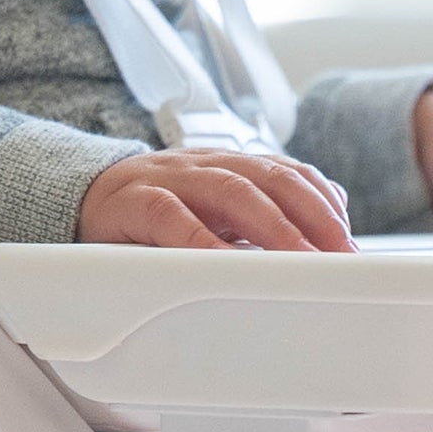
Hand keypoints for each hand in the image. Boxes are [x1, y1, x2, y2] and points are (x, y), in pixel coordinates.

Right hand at [76, 145, 354, 251]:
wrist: (81, 200)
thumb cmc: (156, 216)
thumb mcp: (215, 213)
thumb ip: (264, 217)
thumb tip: (327, 230)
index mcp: (231, 166)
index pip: (290, 173)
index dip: (324, 205)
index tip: (350, 245)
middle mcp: (208, 165)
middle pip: (273, 180)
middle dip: (314, 219)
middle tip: (339, 260)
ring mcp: (171, 179)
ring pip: (233, 192)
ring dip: (274, 229)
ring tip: (301, 264)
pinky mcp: (134, 202)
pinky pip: (173, 218)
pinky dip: (203, 242)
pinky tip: (226, 266)